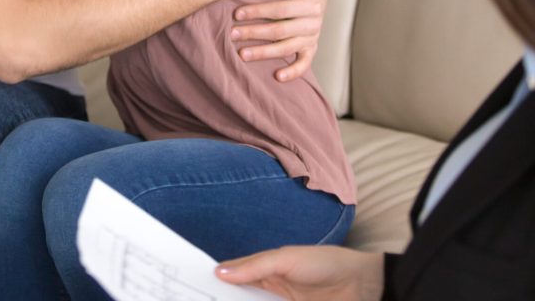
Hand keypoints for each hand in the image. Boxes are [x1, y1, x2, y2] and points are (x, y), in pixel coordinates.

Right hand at [215, 246, 383, 300]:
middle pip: (241, 297)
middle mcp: (269, 289)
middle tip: (200, 300)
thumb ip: (255, 266)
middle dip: (224, 298)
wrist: (362, 286)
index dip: (216, 279)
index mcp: (265, 268)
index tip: (193, 287)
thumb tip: (220, 271)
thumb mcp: (286, 259)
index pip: (234, 275)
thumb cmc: (323, 263)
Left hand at [232, 0, 325, 81]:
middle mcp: (315, 22)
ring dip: (264, 53)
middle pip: (280, 31)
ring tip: (242, 54)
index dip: (258, 12)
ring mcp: (313, 36)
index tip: (237, 13)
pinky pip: (305, 63)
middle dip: (254, 33)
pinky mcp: (311, 47)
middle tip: (233, 34)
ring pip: (287, 48)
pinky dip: (293, 71)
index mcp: (312, 2)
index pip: (281, 10)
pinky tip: (277, 76)